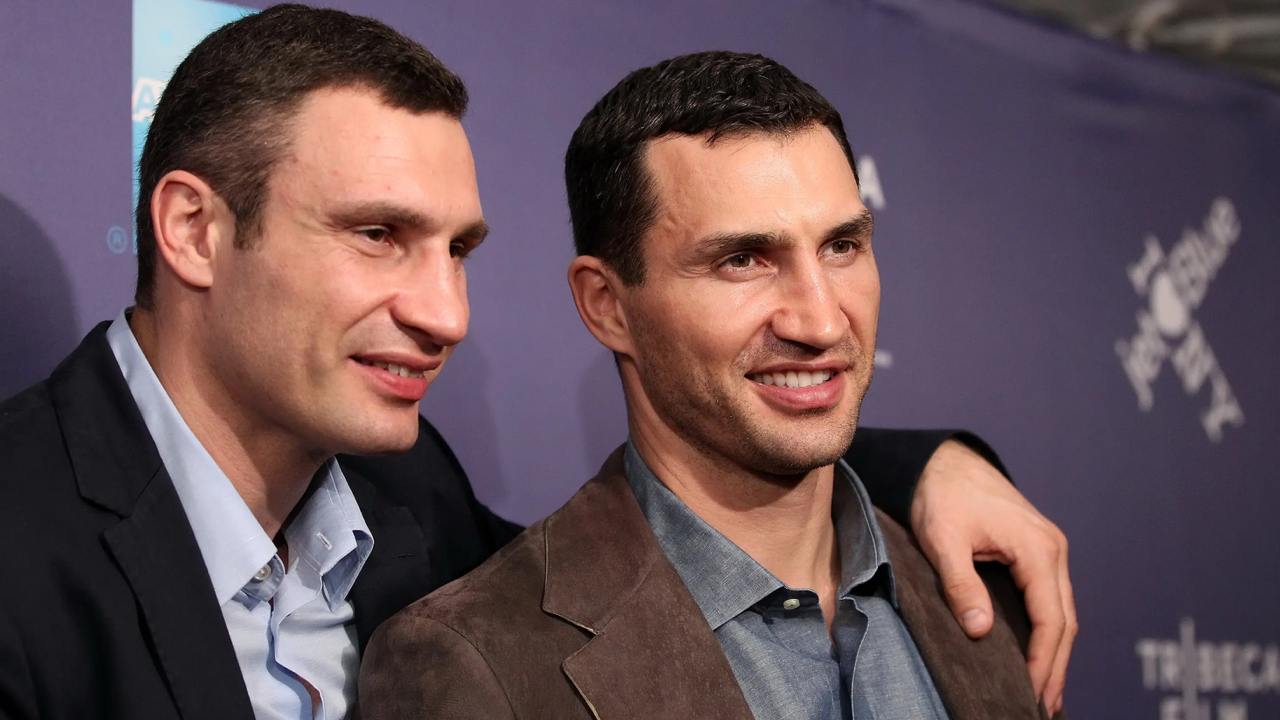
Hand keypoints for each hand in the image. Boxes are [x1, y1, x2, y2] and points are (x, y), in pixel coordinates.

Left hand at [910, 439, 1074, 715]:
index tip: (1031, 693)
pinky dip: (1047, 630)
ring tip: (1043, 693)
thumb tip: (979, 630)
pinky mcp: (1036, 551)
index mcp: (1038, 548)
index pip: (1051, 619)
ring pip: (1061, 611)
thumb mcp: (943, 539)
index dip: (1044, 661)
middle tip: (1042, 706)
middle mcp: (1053, 550)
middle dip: (1056, 667)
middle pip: (1064, 621)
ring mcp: (1049, 549)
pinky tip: (1038, 654)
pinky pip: (1049, 598)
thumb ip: (961, 584)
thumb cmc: (941, 494)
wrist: (942, 460)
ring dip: (1054, 652)